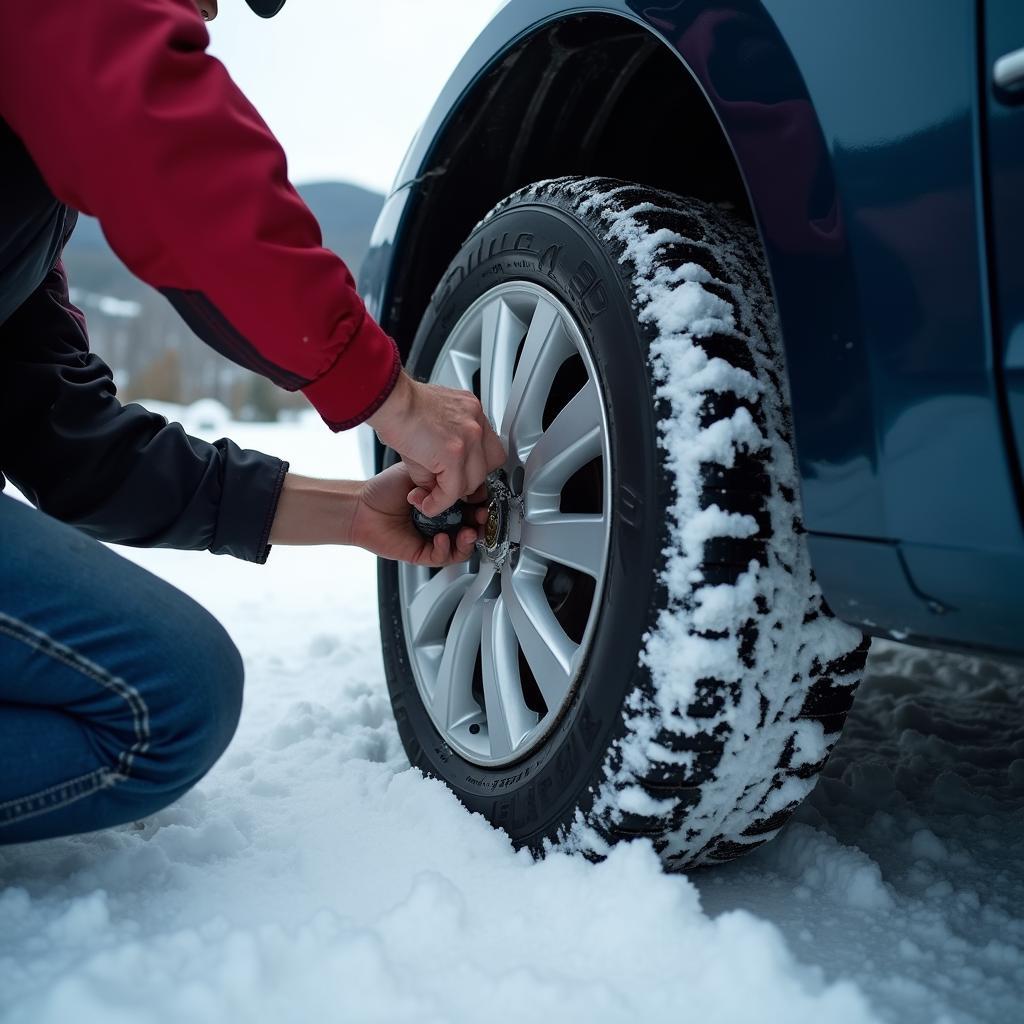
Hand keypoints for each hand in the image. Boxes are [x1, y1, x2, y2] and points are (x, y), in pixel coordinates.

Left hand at [350, 463, 479, 565]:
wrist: (362, 508)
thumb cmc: (385, 490)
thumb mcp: (420, 477)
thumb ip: (442, 480)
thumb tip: (464, 482)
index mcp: (444, 502)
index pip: (472, 506)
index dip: (482, 505)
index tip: (485, 500)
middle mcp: (442, 521)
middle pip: (472, 528)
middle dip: (480, 525)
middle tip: (480, 517)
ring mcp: (434, 538)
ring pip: (462, 547)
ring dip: (468, 540)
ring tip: (466, 532)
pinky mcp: (423, 553)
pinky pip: (442, 557)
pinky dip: (446, 549)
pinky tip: (442, 538)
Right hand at [368, 371, 505, 516]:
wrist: (389, 400)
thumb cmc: (399, 407)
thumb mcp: (430, 428)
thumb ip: (443, 455)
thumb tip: (439, 485)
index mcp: (471, 411)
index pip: (489, 447)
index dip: (474, 466)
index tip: (460, 475)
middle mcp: (476, 422)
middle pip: (489, 465)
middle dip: (466, 481)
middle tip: (443, 486)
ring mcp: (470, 437)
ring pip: (472, 482)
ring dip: (450, 494)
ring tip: (430, 495)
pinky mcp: (455, 453)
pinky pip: (452, 491)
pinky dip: (439, 503)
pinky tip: (427, 504)